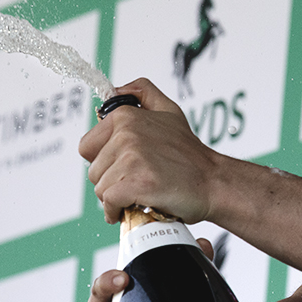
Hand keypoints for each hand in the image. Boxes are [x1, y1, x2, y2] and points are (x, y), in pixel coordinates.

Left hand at [79, 78, 219, 224]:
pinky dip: (117, 212)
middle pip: (93, 170)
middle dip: (111, 181)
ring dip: (116, 198)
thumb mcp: (169, 111)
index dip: (104, 161)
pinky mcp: (135, 184)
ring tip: (139, 193)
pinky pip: (109, 203)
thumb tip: (117, 89)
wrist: (214, 182)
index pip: (87, 146)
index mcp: (126, 116)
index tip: (123, 167)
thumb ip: (143, 92)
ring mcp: (131, 159)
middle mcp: (126, 134)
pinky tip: (133, 207)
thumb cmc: (191, 154)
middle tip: (137, 181)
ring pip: (100, 188)